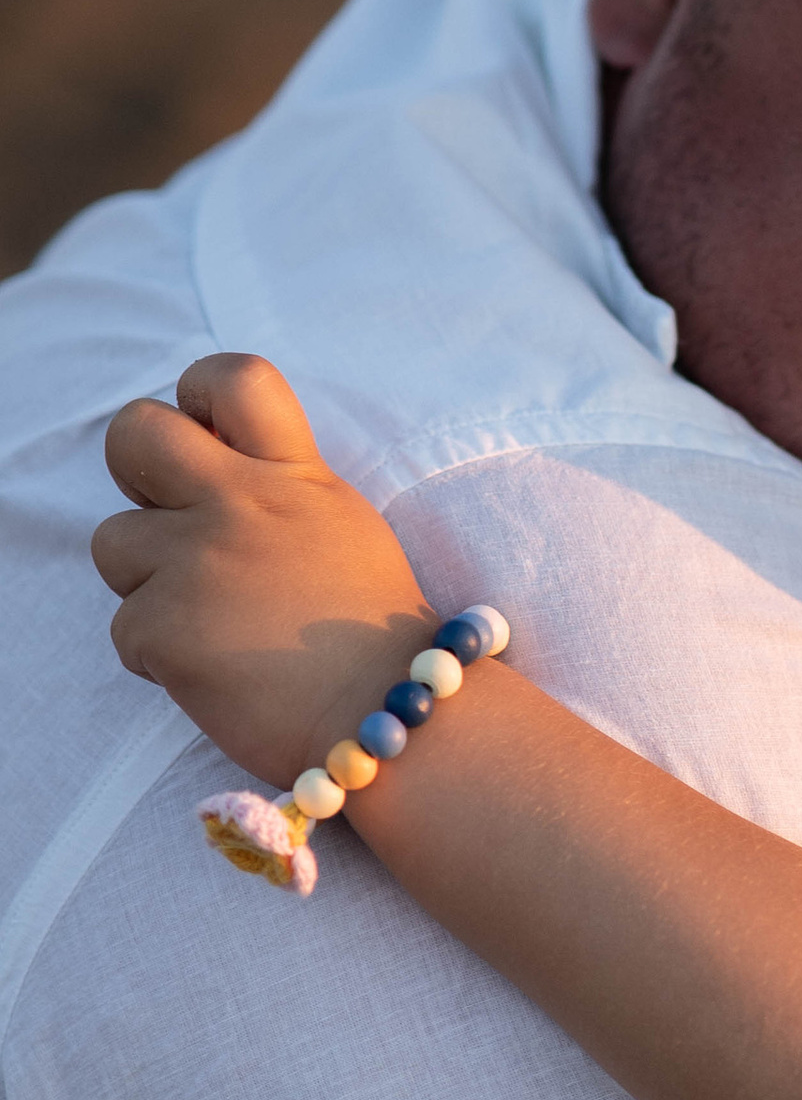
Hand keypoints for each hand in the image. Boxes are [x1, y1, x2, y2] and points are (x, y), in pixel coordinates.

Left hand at [93, 355, 433, 783]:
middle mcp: (242, 502)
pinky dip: (160, 657)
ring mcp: (199, 561)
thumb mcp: (342, 527)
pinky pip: (125, 628)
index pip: (233, 376)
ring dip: (147, 583)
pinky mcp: (166, 626)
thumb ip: (280, 490)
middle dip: (134, 471)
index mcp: (294, 473)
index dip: (197, 397)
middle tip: (167, 518)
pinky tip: (217, 671)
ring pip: (113, 544)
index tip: (206, 438)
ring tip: (212, 621)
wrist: (390, 723)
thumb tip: (215, 472)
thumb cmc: (375, 638)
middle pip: (132, 434)